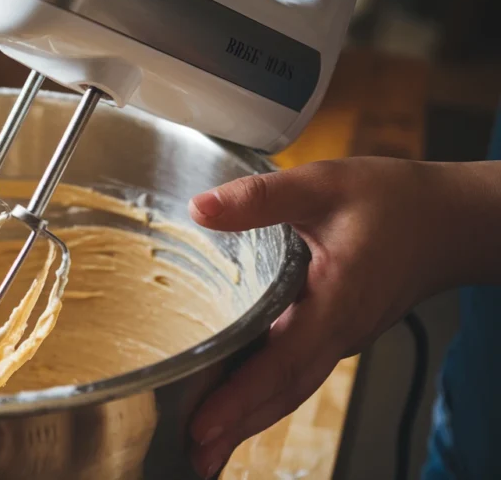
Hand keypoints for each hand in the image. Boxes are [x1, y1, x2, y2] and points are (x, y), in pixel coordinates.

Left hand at [184, 158, 479, 476]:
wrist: (449, 222)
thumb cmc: (395, 203)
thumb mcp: (324, 185)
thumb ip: (263, 198)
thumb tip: (202, 209)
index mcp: (334, 302)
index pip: (281, 361)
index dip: (240, 396)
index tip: (203, 425)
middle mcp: (337, 332)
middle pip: (282, 392)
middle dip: (235, 428)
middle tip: (191, 457)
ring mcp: (338, 338)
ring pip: (289, 389)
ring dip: (248, 419)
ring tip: (205, 449)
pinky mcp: (334, 334)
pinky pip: (296, 374)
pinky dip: (265, 397)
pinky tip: (237, 404)